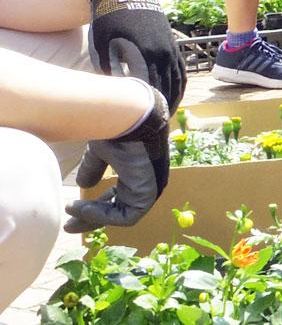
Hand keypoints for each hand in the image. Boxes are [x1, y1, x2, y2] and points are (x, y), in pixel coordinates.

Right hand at [63, 84, 169, 231]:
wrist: (130, 120)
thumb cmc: (117, 130)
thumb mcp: (101, 152)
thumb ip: (94, 168)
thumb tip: (84, 184)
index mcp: (135, 173)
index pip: (115, 197)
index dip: (94, 207)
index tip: (70, 210)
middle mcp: (144, 183)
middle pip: (118, 209)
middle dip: (91, 218)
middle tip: (68, 225)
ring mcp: (148, 189)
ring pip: (122, 216)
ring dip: (94, 217)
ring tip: (72, 210)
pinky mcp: (149, 194)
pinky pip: (128, 218)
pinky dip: (104, 217)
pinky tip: (84, 209)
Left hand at [88, 0, 186, 112]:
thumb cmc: (109, 20)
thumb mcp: (103, 44)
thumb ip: (110, 67)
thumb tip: (115, 88)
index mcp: (144, 54)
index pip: (150, 88)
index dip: (150, 107)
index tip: (146, 122)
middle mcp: (161, 52)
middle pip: (167, 87)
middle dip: (163, 107)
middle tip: (158, 125)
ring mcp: (169, 48)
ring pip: (177, 79)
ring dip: (174, 97)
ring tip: (168, 113)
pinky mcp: (172, 44)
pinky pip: (180, 69)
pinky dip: (180, 84)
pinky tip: (176, 94)